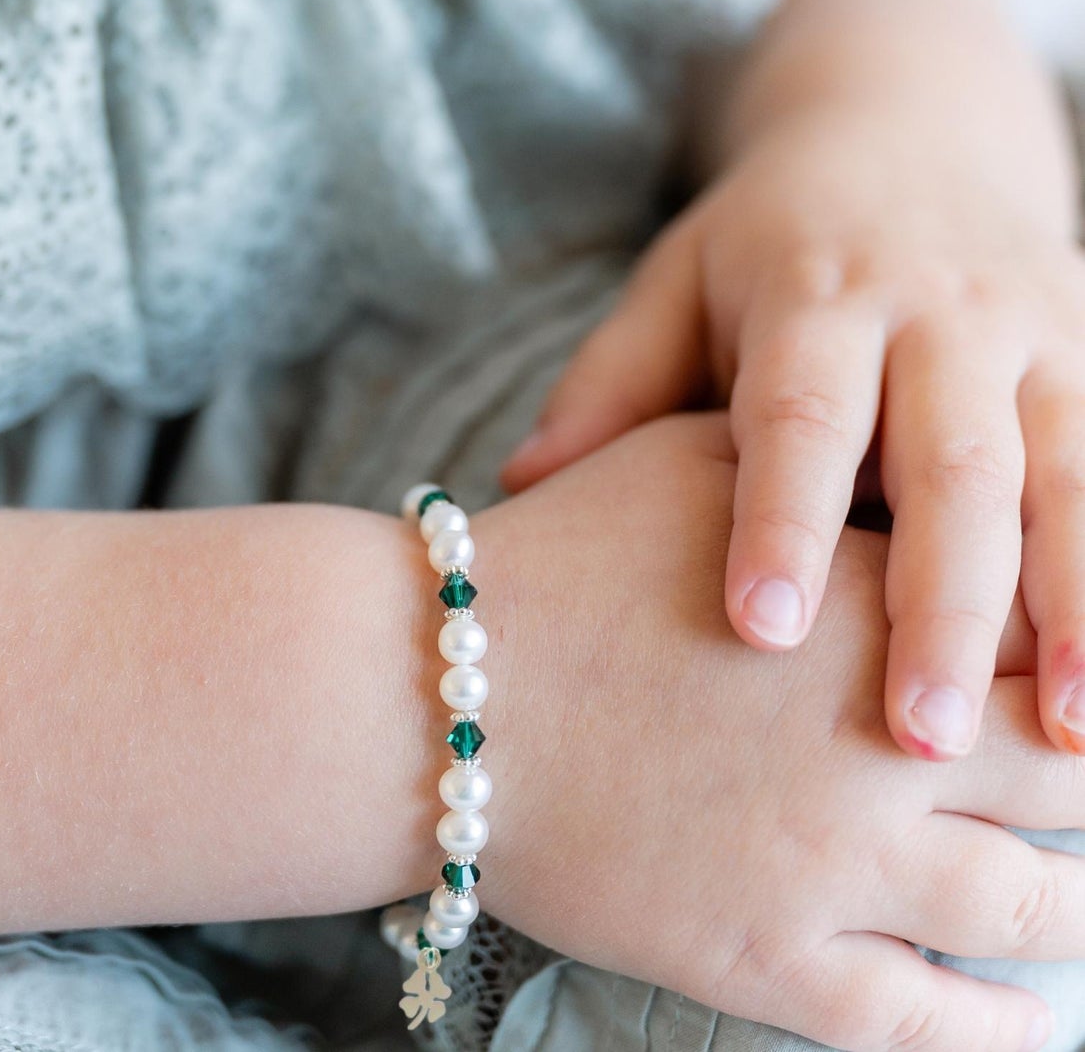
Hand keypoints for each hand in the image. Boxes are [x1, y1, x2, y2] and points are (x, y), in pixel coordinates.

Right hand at [485, 414, 1082, 1051]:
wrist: (437, 688)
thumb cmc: (556, 562)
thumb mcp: (686, 461)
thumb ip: (808, 467)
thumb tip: (886, 476)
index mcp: (865, 611)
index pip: (1038, 629)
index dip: (1075, 639)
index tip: (1080, 663)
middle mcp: (879, 748)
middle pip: (1068, 773)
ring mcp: (833, 867)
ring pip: (1030, 905)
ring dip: (1084, 900)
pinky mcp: (768, 959)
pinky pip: (922, 1019)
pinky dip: (995, 1026)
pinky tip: (1034, 1019)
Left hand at [499, 120, 1084, 760]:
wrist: (909, 121)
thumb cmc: (770, 236)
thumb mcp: (678, 279)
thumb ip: (611, 381)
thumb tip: (517, 484)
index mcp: (815, 294)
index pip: (800, 415)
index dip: (782, 520)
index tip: (760, 630)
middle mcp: (938, 312)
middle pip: (950, 466)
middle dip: (944, 606)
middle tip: (921, 735)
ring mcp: (1038, 330)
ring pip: (1069, 475)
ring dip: (1075, 607)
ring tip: (1069, 736)